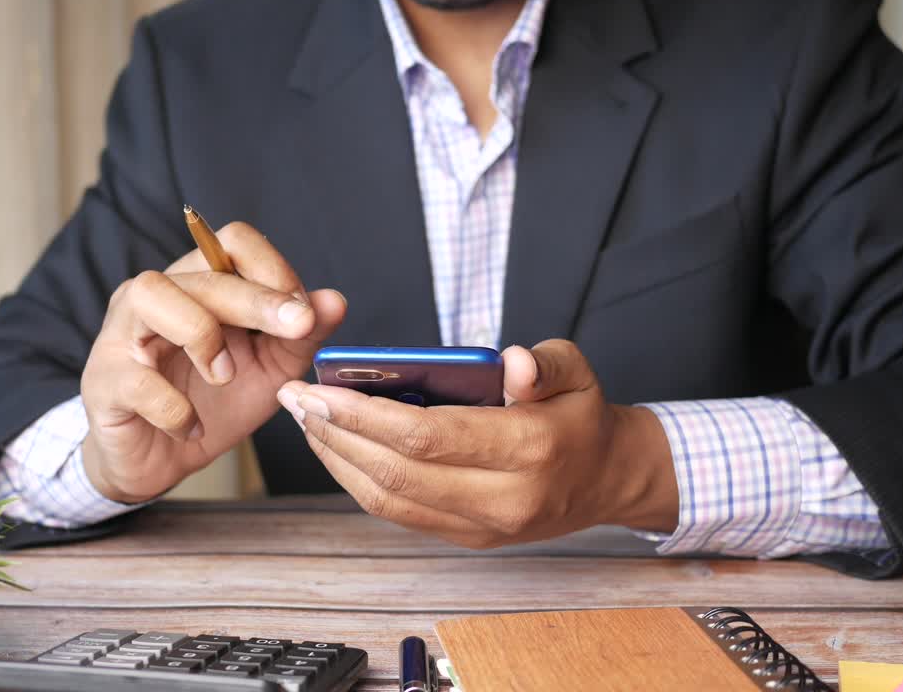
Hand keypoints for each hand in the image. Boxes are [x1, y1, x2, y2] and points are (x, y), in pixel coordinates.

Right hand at [81, 222, 346, 502]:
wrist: (159, 461)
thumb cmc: (210, 405)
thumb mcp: (269, 370)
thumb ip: (300, 336)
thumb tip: (335, 300)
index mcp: (197, 284)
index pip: (231, 242)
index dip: (273, 269)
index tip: (304, 314)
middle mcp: (155, 296)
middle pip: (203, 272)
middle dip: (258, 299)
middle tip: (297, 328)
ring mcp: (122, 335)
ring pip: (152, 295)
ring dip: (202, 334)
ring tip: (224, 377)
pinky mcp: (104, 382)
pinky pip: (137, 381)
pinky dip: (174, 409)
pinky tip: (192, 427)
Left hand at [276, 340, 678, 547]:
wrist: (607, 479)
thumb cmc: (581, 415)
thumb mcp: (577, 371)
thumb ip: (545, 363)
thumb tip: (512, 364)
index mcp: (531, 450)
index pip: (428, 436)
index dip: (365, 415)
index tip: (322, 388)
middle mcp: (504, 499)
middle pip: (397, 472)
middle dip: (335, 434)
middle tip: (295, 399)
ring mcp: (483, 528)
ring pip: (388, 501)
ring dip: (337, 460)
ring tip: (305, 420)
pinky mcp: (467, 538)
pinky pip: (399, 514)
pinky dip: (358, 480)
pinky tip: (336, 446)